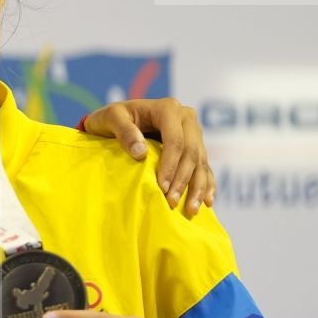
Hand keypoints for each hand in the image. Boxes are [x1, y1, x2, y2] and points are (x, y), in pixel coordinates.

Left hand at [83, 98, 213, 217]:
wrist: (116, 119)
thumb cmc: (111, 118)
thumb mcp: (110, 118)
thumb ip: (124, 131)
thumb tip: (141, 152)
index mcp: (169, 109)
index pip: (175, 141)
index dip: (170, 165)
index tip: (161, 188)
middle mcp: (186, 118)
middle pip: (192, 153)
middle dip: (183, 180)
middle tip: (171, 202)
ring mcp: (193, 133)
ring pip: (201, 161)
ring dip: (198, 187)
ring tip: (191, 209)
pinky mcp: (195, 146)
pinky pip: (205, 166)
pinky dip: (207, 184)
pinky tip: (207, 201)